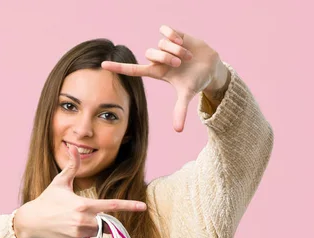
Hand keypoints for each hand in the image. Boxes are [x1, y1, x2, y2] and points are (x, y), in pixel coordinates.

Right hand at [14, 143, 146, 237]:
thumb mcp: (60, 182)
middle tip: (80, 215)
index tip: (143, 206)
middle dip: (98, 220)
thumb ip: (71, 166)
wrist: (31, 222)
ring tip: (70, 222)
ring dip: (88, 228)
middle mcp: (83, 221)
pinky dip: (78, 237)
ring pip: (94, 233)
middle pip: (104, 223)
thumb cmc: (46, 200)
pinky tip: (65, 231)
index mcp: (84, 205)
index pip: (111, 205)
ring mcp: (79, 234)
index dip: (129, 206)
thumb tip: (74, 148)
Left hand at [101, 25, 228, 132]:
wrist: (210, 67)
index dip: (118, 68)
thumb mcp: (187, 95)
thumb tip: (178, 131)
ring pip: (161, 44)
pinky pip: (166, 31)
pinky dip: (174, 36)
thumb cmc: (195, 82)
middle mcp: (158, 59)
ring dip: (176, 50)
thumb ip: (180, 111)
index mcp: (157, 73)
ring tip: (187, 56)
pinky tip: (182, 41)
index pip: (133, 70)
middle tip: (180, 64)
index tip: (103, 65)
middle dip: (167, 59)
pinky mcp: (173, 35)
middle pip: (151, 54)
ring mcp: (165, 47)